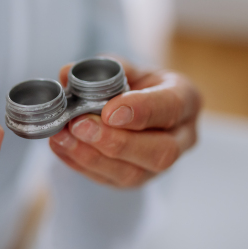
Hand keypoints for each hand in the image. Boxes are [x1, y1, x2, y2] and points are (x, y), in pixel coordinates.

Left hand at [49, 59, 200, 187]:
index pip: (171, 107)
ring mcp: (161, 165)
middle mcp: (182, 137)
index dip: (141, 111)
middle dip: (116, 142)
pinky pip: (111, 181)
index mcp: (185, 99)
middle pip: (160, 152)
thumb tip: (66, 73)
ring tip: (63, 137)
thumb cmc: (135, 84)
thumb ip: (101, 69)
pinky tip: (62, 148)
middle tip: (80, 126)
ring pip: (134, 174)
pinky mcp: (137, 180)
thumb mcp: (126, 67)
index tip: (109, 111)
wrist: (137, 106)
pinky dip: (81, 165)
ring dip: (92, 157)